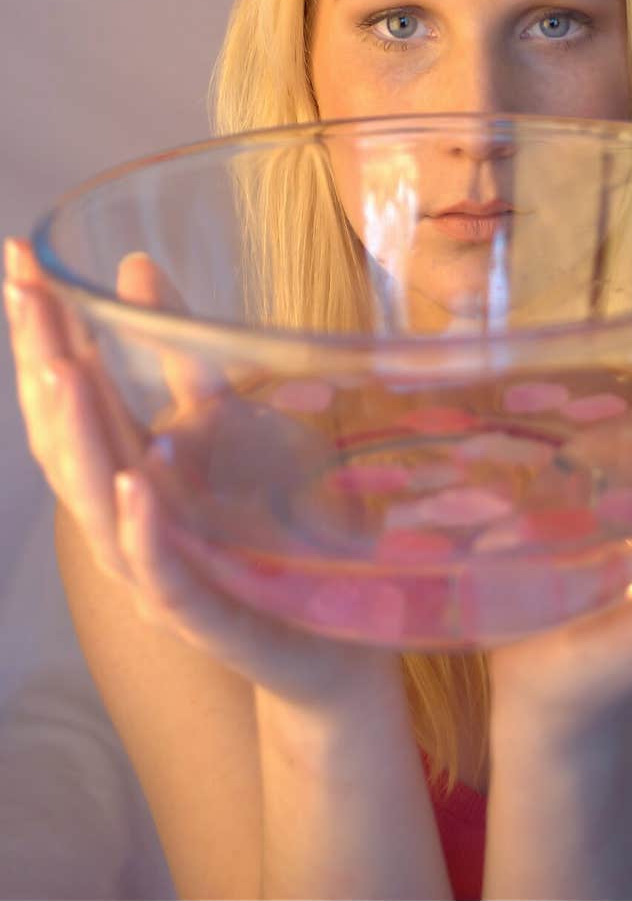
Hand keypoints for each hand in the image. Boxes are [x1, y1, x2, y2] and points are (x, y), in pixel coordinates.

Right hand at [3, 237, 401, 714]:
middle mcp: (129, 523)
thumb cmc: (270, 538)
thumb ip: (184, 362)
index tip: (21, 258)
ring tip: (60, 368)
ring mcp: (160, 573)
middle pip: (67, 444)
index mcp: (130, 475)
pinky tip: (136, 480)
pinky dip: (145, 529)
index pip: (69, 400)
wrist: (330, 642)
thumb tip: (134, 266)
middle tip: (26, 291)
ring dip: (79, 437)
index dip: (41, 332)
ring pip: (99, 506)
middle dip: (43, 366)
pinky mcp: (206, 615)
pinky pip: (164, 574)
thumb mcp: (229, 431)